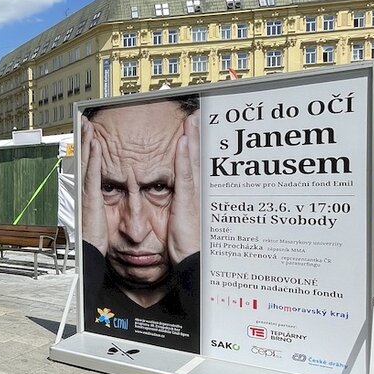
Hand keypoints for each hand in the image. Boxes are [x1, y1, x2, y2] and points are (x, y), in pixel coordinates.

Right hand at [80, 118, 108, 254]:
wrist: (89, 250)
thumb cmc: (95, 237)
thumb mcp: (101, 215)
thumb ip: (104, 202)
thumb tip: (111, 194)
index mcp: (88, 193)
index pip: (87, 165)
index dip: (87, 149)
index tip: (89, 134)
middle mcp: (84, 190)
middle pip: (82, 159)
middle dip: (83, 139)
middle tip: (84, 122)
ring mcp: (85, 192)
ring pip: (84, 161)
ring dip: (86, 142)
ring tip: (87, 125)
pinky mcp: (90, 196)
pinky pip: (91, 173)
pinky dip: (92, 158)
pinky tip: (94, 145)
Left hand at [167, 112, 199, 262]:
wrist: (192, 259)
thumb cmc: (186, 243)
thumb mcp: (182, 218)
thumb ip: (180, 204)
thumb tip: (177, 196)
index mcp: (193, 193)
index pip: (193, 163)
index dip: (194, 144)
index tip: (194, 126)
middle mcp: (196, 190)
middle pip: (196, 157)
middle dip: (196, 135)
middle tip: (196, 114)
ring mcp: (193, 194)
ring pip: (192, 161)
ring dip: (192, 138)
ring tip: (191, 119)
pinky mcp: (187, 201)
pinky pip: (185, 175)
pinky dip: (183, 157)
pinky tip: (182, 142)